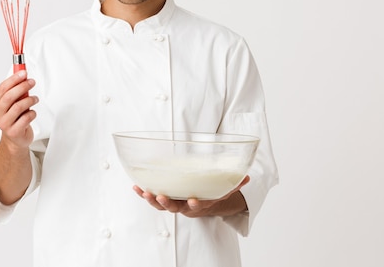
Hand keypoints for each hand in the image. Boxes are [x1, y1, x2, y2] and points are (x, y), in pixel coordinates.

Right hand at [0, 70, 38, 151]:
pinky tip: (32, 112)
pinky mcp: (14, 132)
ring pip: (18, 106)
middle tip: (31, 82)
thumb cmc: (14, 117)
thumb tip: (22, 74)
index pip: (2, 88)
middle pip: (9, 96)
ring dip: (30, 100)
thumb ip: (15, 90)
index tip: (23, 72)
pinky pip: (26, 118)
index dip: (13, 79)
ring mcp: (4, 124)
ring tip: (35, 99)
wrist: (15, 138)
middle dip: (22, 86)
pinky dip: (32, 113)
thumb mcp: (12, 102)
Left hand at [133, 175, 249, 217]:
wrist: (203, 203)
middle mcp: (186, 206)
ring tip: (144, 191)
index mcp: (200, 203)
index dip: (195, 205)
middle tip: (161, 196)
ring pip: (162, 205)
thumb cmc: (212, 193)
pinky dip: (143, 193)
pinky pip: (153, 198)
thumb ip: (236, 183)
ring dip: (152, 199)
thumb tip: (247, 176)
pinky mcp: (164, 200)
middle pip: (175, 208)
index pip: (199, 206)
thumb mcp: (225, 189)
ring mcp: (174, 204)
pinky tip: (136, 187)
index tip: (193, 201)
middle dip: (167, 203)